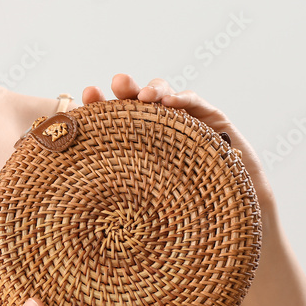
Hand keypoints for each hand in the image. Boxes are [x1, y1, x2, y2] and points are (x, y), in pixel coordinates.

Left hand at [82, 74, 274, 207]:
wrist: (230, 222)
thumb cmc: (181, 216)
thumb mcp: (142, 204)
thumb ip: (117, 193)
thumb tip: (75, 200)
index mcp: (133, 145)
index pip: (113, 120)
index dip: (99, 106)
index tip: (86, 98)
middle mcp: (156, 130)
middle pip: (136, 101)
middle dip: (124, 88)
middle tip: (116, 84)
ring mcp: (183, 122)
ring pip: (163, 95)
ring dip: (151, 90)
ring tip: (142, 95)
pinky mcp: (212, 120)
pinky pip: (195, 102)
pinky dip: (182, 98)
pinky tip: (170, 102)